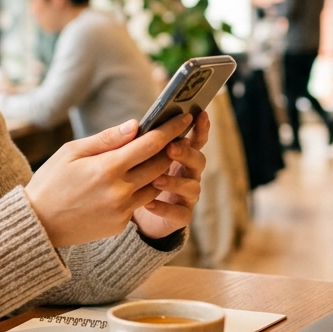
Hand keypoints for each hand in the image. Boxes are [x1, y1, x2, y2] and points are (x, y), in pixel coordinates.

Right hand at [23, 113, 194, 247]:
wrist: (38, 224)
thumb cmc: (51, 181)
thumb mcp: (71, 152)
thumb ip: (106, 139)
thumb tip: (135, 125)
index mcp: (107, 168)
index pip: (151, 144)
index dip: (171, 129)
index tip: (184, 118)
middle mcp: (119, 191)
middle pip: (161, 164)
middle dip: (172, 148)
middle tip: (178, 134)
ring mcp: (122, 210)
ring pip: (155, 185)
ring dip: (160, 170)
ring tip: (159, 155)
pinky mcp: (120, 224)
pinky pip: (140, 202)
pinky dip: (142, 188)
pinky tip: (135, 179)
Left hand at [132, 111, 209, 239]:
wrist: (132, 215)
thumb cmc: (133, 179)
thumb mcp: (132, 158)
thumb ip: (136, 143)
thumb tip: (134, 125)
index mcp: (180, 156)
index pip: (195, 140)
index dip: (200, 128)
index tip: (200, 115)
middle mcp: (188, 174)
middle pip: (198, 160)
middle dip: (186, 153)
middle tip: (171, 147)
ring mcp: (186, 196)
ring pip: (191, 187)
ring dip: (175, 181)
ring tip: (156, 180)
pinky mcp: (180, 216)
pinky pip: (180, 213)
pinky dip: (165, 208)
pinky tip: (149, 204)